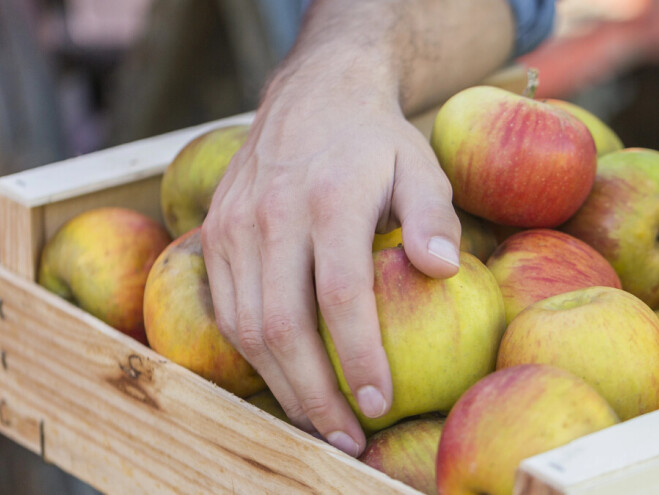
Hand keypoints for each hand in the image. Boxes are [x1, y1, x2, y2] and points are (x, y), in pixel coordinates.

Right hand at [200, 61, 460, 456]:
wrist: (312, 94)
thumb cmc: (375, 141)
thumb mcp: (420, 163)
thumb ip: (433, 216)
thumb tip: (443, 272)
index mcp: (328, 199)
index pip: (340, 295)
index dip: (358, 357)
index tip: (381, 403)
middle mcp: (272, 215)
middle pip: (283, 325)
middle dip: (314, 394)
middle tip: (348, 436)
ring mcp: (234, 226)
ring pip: (247, 327)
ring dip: (282, 384)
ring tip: (319, 421)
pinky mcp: (215, 234)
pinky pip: (227, 310)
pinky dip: (254, 354)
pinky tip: (286, 377)